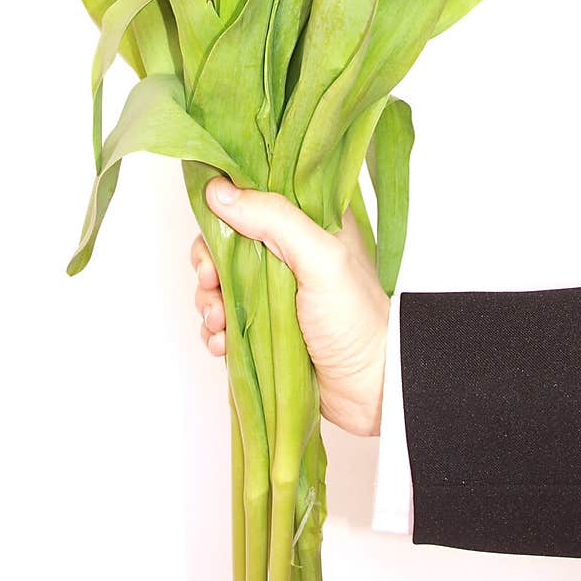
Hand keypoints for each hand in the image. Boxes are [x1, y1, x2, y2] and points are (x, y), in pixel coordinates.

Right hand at [190, 178, 389, 436]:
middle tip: (211, 282)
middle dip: (210, 263)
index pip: (257, 197)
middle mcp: (292, 252)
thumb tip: (218, 191)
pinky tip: (222, 342)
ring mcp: (277, 291)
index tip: (212, 227)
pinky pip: (225, 319)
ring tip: (219, 322)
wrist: (370, 389)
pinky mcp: (266, 326)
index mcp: (312, 222)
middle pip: (229, 241)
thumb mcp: (321, 258)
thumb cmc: (357, 320)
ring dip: (209, 300)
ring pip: (222, 282)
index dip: (227, 208)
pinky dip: (215, 329)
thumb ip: (274, 220)